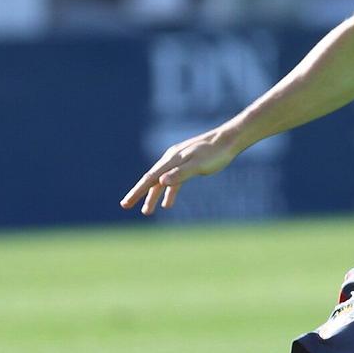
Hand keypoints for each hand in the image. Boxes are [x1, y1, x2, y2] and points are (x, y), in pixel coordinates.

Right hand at [120, 126, 242, 213]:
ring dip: (154, 196)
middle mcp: (171, 159)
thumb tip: (160, 182)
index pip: (149, 178)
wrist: (228, 140)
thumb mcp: (198, 165)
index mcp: (171, 160)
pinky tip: (167, 204)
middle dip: (139, 193)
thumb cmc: (215, 153)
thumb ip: (179, 174)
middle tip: (126, 205)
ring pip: (162, 182)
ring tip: (147, 212)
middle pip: (151, 179)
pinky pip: (174, 181)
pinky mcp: (187, 165)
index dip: (136, 192)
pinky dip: (169, 192)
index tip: (125, 204)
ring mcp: (178, 162)